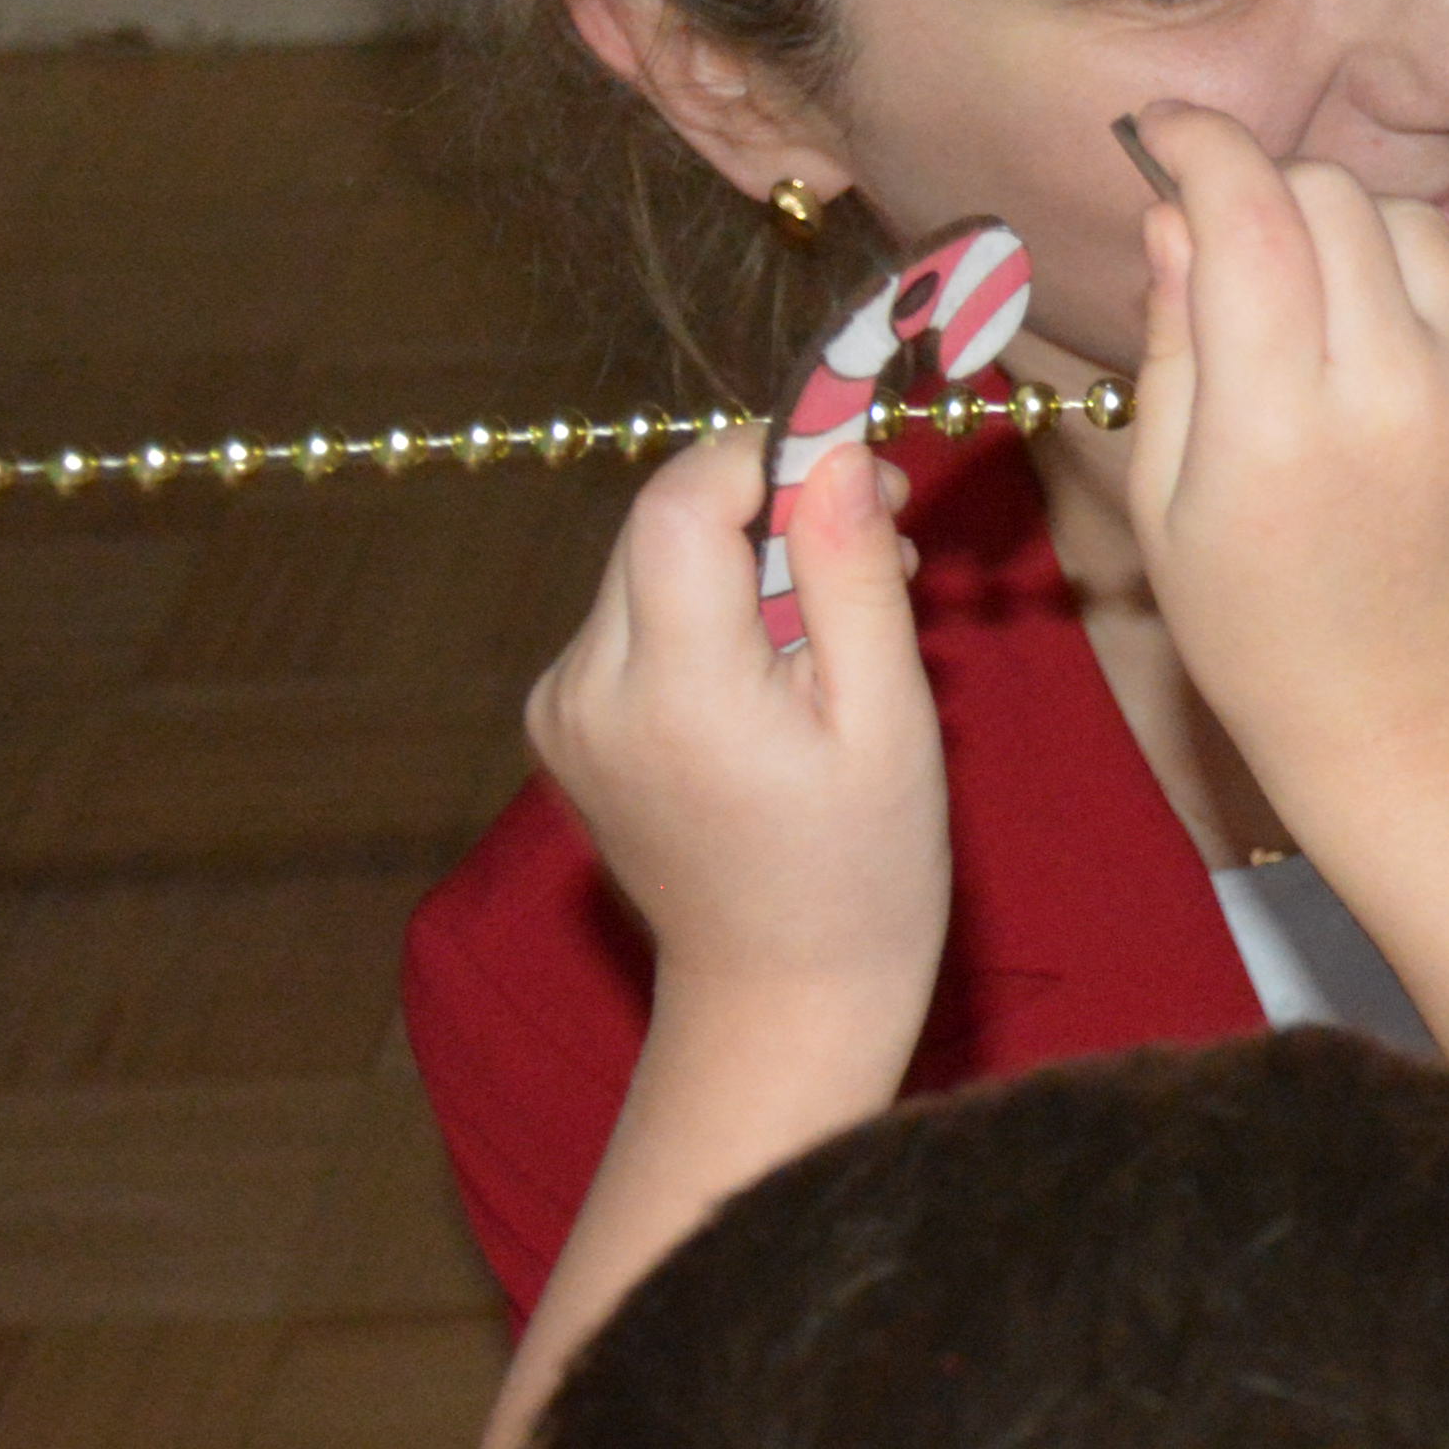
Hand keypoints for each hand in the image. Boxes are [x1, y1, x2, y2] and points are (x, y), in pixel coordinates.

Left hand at [525, 426, 947, 1047]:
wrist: (777, 995)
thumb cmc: (862, 870)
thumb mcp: (888, 720)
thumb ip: (851, 579)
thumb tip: (838, 456)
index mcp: (675, 690)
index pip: (680, 502)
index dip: (765, 453)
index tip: (857, 464)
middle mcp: (589, 689)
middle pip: (661, 524)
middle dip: (767, 507)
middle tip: (878, 545)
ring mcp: (561, 708)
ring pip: (647, 565)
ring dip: (739, 561)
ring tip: (834, 625)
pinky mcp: (560, 720)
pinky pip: (633, 618)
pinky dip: (704, 612)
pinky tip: (772, 671)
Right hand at [1122, 103, 1448, 785]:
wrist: (1407, 707)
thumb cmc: (1254, 612)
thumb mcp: (1166, 490)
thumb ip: (1173, 338)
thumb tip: (1173, 210)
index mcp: (1279, 422)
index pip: (1248, 214)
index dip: (1199, 147)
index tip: (1165, 133)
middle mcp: (1396, 393)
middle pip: (1333, 196)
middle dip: (1268, 187)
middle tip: (1232, 233)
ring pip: (1413, 222)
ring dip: (1350, 229)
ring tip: (1311, 298)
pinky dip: (1417, 289)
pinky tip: (1382, 354)